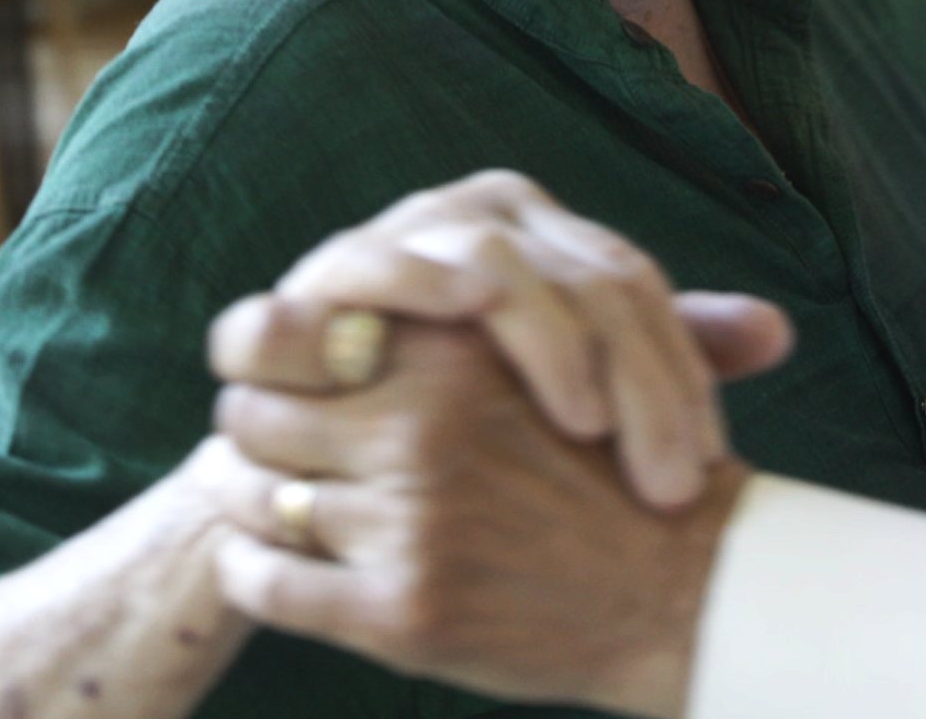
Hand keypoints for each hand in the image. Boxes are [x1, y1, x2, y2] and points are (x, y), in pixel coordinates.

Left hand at [193, 321, 741, 717]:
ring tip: (258, 504)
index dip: (274, 357)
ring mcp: (410, 524)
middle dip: (250, 429)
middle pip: (258, 414)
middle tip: (257, 445)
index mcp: (454, 355)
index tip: (280, 378)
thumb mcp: (542, 361)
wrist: (683, 588)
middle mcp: (424, 430)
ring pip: (251, 499)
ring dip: (242, 501)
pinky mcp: (401, 613)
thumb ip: (446, 332)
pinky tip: (269, 566)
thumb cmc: (610, 468)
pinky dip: (249, 573)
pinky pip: (265, 583)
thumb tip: (318, 313)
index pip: (298, 335)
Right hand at [208, 170, 791, 507]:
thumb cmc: (454, 407)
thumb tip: (781, 332)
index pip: (642, 293)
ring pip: (503, 265)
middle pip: (591, 282)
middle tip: (666, 482)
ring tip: (589, 425)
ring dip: (550, 341)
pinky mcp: (333, 268)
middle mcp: (491, 215)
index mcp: (554, 236)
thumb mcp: (561, 388)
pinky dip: (423, 288)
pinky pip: (380, 264)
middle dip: (640, 385)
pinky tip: (472, 332)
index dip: (682, 379)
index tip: (707, 472)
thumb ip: (658, 356)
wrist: (314, 435)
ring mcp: (411, 232)